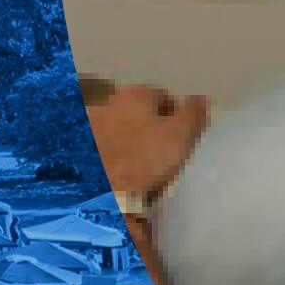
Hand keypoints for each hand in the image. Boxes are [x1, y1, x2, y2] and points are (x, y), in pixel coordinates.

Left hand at [87, 84, 210, 198]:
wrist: (100, 190)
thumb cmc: (145, 158)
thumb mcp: (179, 136)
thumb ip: (193, 114)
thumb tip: (201, 98)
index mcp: (136, 94)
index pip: (164, 95)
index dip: (178, 113)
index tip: (185, 134)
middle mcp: (111, 102)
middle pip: (140, 111)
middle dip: (153, 125)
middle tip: (167, 149)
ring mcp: (93, 126)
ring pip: (122, 129)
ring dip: (133, 140)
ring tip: (145, 165)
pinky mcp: (83, 149)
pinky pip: (107, 148)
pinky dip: (117, 155)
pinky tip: (124, 173)